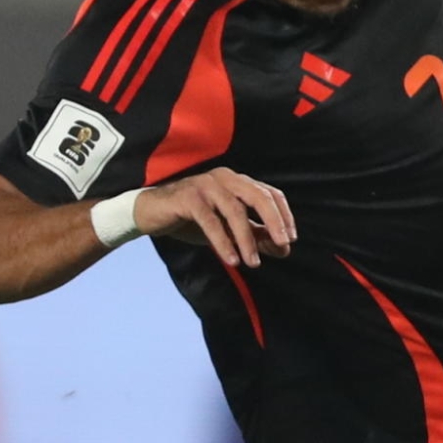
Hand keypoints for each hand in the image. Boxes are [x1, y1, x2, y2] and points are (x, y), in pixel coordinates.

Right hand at [139, 169, 295, 268]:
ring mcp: (206, 185)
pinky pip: (210, 221)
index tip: (290, 239)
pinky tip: (231, 260)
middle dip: (274, 221)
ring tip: (253, 263)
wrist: (151, 214)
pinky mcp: (188, 197)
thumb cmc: (192, 219)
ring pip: (235, 210)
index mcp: (237, 182)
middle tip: (283, 244)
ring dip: (246, 239)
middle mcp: (225, 178)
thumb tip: (284, 249)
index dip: (284, 215)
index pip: (270, 193)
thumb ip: (256, 236)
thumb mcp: (229, 230)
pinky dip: (223, 242)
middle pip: (258, 196)